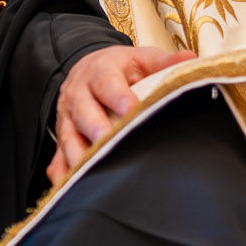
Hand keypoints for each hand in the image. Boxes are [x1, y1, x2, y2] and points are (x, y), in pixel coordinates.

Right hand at [49, 43, 193, 185]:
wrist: (86, 70)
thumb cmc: (119, 69)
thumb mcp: (140, 59)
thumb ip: (163, 62)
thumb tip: (189, 59)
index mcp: (100, 72)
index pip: (107, 83)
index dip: (117, 96)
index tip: (129, 109)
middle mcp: (79, 95)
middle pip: (83, 111)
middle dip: (93, 127)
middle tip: (105, 140)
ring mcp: (68, 118)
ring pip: (68, 137)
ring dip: (77, 154)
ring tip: (89, 170)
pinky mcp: (63, 137)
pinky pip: (57, 157)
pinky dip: (61, 173)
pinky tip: (68, 186)